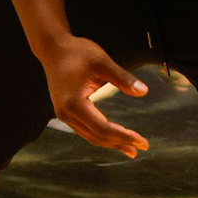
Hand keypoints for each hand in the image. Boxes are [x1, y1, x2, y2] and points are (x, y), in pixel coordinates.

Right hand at [37, 30, 149, 156]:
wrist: (53, 48)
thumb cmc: (77, 52)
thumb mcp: (102, 62)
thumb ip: (122, 78)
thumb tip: (144, 92)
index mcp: (74, 103)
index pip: (103, 128)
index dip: (123, 136)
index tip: (142, 141)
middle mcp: (66, 114)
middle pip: (97, 136)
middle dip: (120, 143)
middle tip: (143, 146)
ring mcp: (64, 114)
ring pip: (91, 136)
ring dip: (112, 143)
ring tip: (132, 149)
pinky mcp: (66, 112)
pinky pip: (86, 130)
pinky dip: (102, 135)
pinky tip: (114, 138)